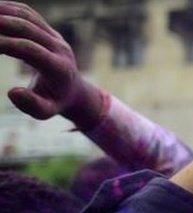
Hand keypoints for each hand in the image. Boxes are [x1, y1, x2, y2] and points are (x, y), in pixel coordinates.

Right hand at [0, 1, 100, 126]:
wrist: (73, 90)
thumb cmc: (54, 101)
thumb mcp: (46, 111)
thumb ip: (32, 106)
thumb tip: (12, 93)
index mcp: (59, 68)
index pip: (30, 50)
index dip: (6, 44)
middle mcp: (60, 48)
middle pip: (27, 28)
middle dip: (1, 23)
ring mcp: (55, 36)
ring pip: (27, 17)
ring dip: (3, 12)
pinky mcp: (49, 30)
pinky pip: (28, 14)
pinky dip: (9, 8)